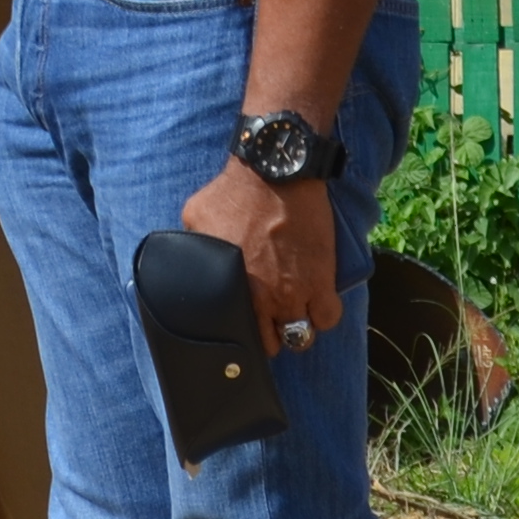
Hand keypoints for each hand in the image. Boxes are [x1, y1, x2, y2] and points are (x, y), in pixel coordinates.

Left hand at [179, 155, 339, 360]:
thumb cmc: (235, 191)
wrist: (277, 174)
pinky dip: (323, 315)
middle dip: (271, 335)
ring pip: (302, 338)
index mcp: (233, 290)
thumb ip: (195, 246)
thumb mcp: (197, 216)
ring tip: (296, 311)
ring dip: (299, 328)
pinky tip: (317, 302)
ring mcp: (297, 293)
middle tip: (271, 318)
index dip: (243, 335)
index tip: (247, 325)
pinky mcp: (322, 280)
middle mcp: (265, 300)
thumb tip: (190, 256)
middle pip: (272, 344)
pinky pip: (328, 317)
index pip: (239, 336)